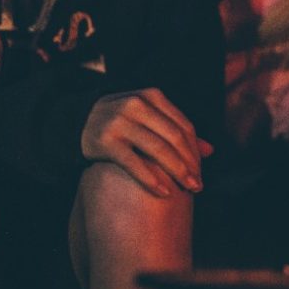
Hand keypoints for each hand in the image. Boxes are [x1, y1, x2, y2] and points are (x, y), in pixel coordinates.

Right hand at [80, 88, 212, 196]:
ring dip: (176, 172)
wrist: (77, 122)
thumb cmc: (123, 122)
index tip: (201, 172)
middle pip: (174, 138)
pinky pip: (134, 163)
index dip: (195, 151)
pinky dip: (151, 178)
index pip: (184, 126)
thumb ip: (177, 131)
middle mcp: (137, 105)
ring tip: (186, 190)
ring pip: (158, 150)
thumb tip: (210, 150)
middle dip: (190, 164)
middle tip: (198, 186)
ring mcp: (120, 122)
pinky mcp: (106, 141)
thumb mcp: (149, 118)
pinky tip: (163, 191)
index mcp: (152, 96)